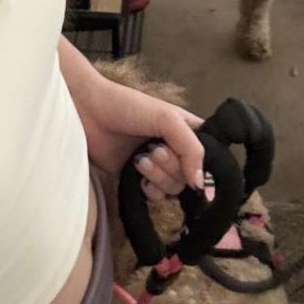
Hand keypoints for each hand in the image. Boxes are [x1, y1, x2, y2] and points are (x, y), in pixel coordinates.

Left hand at [57, 39, 203, 201]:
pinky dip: (148, 188)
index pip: (213, 156)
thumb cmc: (130, 107)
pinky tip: (135, 170)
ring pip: (174, 188)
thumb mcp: (168, 119)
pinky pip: (155, 196)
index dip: (205, 164)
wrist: (90, 112)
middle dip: (172, 166)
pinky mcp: (138, 178)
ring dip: (158, 176)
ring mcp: (158, 166)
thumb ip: (192, 150)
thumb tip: (200, 184)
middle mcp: (177, 151)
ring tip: (140, 158)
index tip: (192, 163)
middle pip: (191, 177)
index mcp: (189, 132)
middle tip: (154, 149)